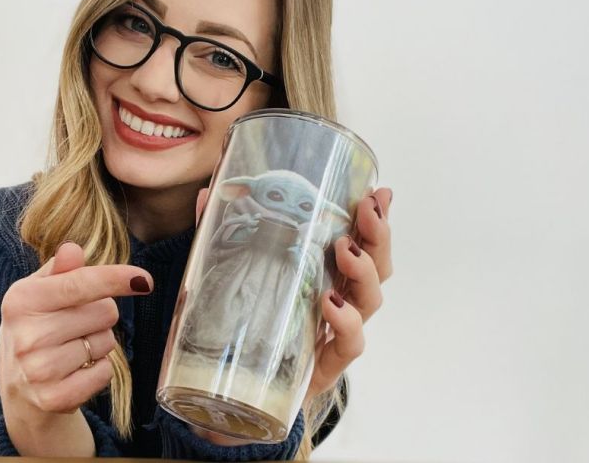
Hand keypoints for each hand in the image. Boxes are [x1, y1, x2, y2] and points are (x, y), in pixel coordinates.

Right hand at [0, 242, 153, 454]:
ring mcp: (38, 370)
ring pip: (107, 342)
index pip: (79, 284)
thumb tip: (73, 250)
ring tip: (72, 349)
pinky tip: (77, 371)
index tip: (144, 280)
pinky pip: (104, 373)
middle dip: (101, 315)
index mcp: (21, 301)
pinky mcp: (53, 398)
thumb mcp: (38, 294)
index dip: (115, 279)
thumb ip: (59, 270)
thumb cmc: (35, 329)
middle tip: (76, 325)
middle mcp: (26, 336)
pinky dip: (100, 370)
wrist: (16, 389)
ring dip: (99, 343)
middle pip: (104, 312)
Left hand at [191, 187, 393, 440]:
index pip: (361, 243)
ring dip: (363, 272)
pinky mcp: (324, 367)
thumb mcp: (230, 275)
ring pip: (369, 301)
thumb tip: (209, 192)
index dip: (375, 219)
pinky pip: (349, 345)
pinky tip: (332, 305)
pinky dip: (347, 324)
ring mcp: (334, 335)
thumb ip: (221, 234)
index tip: (379, 192)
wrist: (234, 398)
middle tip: (369, 211)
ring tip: (345, 250)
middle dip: (378, 236)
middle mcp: (339, 302)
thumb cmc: (243, 328)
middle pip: (376, 267)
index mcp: (324, 275)